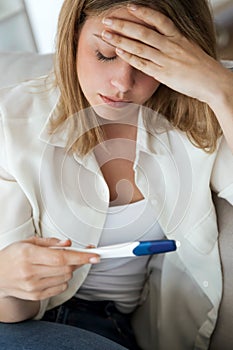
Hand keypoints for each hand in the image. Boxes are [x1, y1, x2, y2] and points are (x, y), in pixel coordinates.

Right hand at [0, 236, 99, 300]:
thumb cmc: (12, 257)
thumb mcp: (28, 242)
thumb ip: (50, 242)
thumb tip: (68, 243)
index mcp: (28, 255)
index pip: (61, 257)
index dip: (80, 256)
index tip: (94, 255)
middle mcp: (31, 273)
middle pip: (66, 269)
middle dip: (76, 261)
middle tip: (77, 254)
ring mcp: (33, 287)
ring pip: (65, 278)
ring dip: (69, 270)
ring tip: (57, 263)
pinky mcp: (36, 296)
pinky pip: (60, 288)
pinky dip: (63, 279)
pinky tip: (53, 273)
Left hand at [101, 5, 227, 105]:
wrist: (212, 82)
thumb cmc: (202, 67)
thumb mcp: (189, 48)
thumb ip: (174, 43)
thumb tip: (161, 41)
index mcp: (178, 37)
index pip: (159, 19)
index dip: (143, 11)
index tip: (129, 6)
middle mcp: (171, 45)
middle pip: (143, 31)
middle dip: (123, 25)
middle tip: (108, 20)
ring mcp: (166, 59)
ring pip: (139, 46)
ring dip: (121, 40)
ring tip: (106, 35)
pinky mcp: (163, 74)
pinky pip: (142, 64)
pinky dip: (130, 57)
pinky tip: (119, 52)